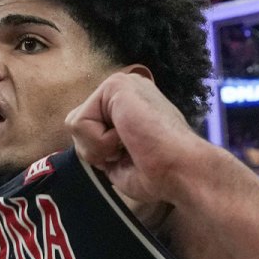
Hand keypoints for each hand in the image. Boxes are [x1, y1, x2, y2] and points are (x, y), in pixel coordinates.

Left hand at [66, 72, 209, 204]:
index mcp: (130, 106)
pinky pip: (79, 123)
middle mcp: (125, 89)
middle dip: (96, 151)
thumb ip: (103, 148)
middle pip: (78, 126)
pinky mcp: (115, 85)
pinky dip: (100, 143)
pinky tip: (129, 138)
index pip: (89, 130)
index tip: (135, 158)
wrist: (183, 171)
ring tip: (130, 145)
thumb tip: (85, 147)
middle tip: (131, 153)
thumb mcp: (122, 162)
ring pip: (76, 124)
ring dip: (98, 148)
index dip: (102, 154)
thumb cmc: (162, 174)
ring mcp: (121, 84)